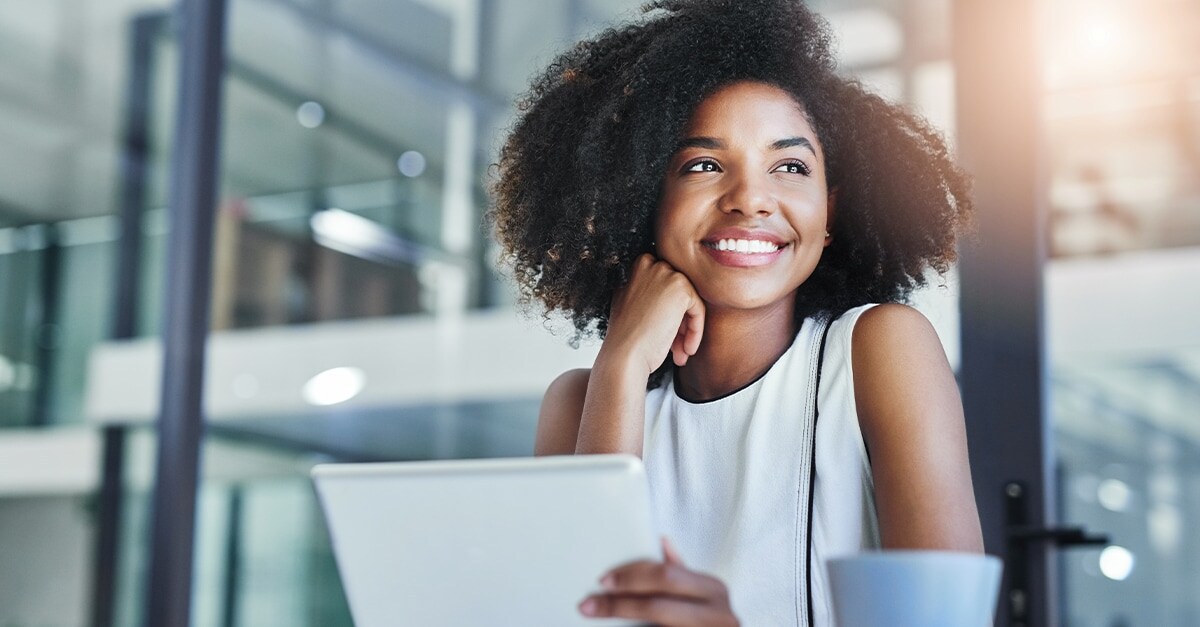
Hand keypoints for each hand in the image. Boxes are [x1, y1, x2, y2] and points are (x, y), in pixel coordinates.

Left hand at [579, 537, 738, 626]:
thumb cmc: (710, 617)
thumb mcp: (702, 592)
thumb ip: (681, 572)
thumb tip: (663, 541)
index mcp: (714, 589)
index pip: (666, 576)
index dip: (631, 577)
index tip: (602, 581)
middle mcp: (718, 613)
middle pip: (657, 605)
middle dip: (619, 604)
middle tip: (589, 604)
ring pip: (656, 622)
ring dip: (623, 618)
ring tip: (596, 614)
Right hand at [603, 254, 705, 374]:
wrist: (624, 355)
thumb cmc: (626, 339)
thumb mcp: (630, 305)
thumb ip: (647, 293)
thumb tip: (669, 298)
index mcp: (636, 267)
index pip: (665, 287)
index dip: (667, 313)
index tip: (665, 334)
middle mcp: (650, 264)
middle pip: (678, 293)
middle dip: (679, 322)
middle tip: (676, 347)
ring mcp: (666, 274)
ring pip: (689, 302)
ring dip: (687, 330)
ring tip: (680, 353)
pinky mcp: (681, 288)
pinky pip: (698, 310)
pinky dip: (696, 331)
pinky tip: (686, 350)